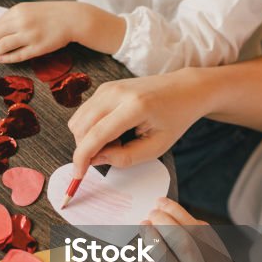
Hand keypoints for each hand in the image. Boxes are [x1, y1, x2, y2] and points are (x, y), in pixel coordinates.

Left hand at [0, 1, 124, 62]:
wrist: (73, 19)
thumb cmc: (52, 14)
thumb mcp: (31, 9)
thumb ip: (16, 17)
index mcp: (19, 10)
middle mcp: (22, 22)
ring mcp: (30, 35)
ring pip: (4, 46)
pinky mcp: (38, 48)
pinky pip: (17, 55)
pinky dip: (7, 58)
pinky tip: (2, 59)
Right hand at [68, 69, 202, 176]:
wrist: (183, 89)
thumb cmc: (174, 119)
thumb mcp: (157, 146)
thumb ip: (125, 157)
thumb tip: (95, 160)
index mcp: (135, 106)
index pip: (97, 134)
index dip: (83, 157)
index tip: (78, 174)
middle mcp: (117, 92)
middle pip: (82, 127)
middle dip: (87, 148)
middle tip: (114, 152)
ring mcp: (108, 87)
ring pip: (78, 120)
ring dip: (89, 138)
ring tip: (117, 140)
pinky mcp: (104, 87)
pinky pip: (84, 113)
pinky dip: (91, 128)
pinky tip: (113, 130)